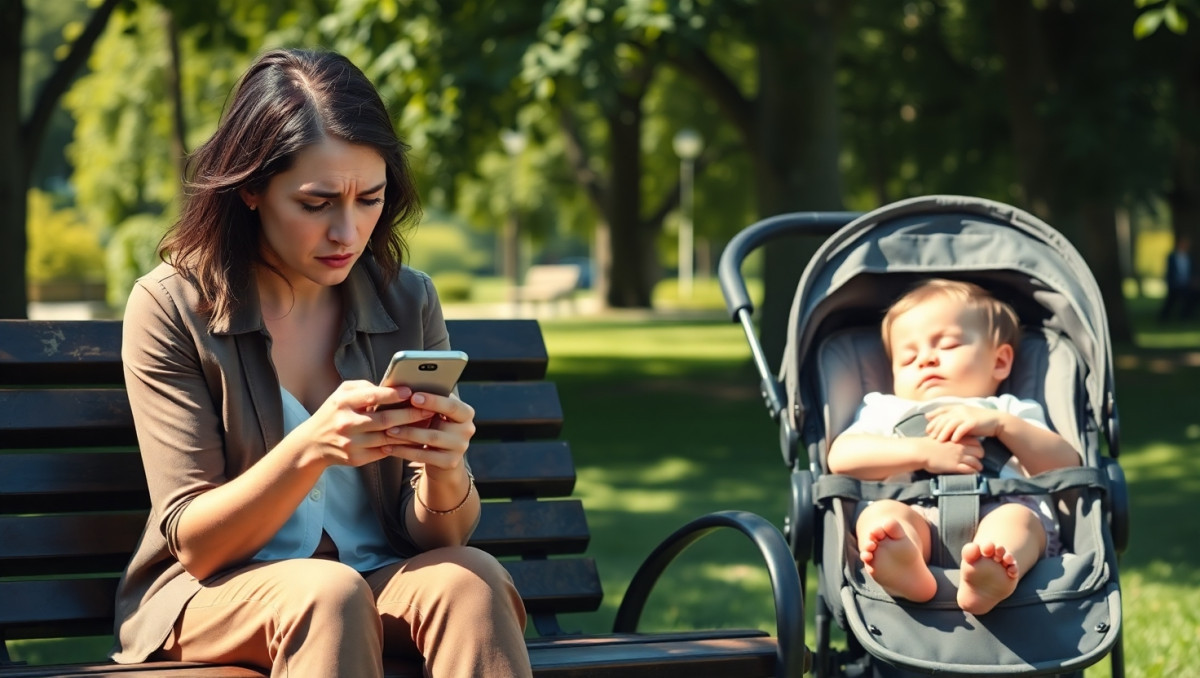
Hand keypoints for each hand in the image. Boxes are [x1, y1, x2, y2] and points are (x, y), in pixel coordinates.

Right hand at [294, 380, 419, 467]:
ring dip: (411, 432)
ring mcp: (351, 443)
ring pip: (388, 438)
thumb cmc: (334, 412)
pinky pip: (384, 451)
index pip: (370, 396)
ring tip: (427, 424)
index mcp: (342, 403)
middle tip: (429, 409)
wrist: (313, 444)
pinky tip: (415, 439)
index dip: (392, 394)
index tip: (410, 391)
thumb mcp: (341, 393)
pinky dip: (401, 445)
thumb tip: (390, 387)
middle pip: (385, 420)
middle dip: (410, 414)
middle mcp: (346, 423)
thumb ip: (364, 387)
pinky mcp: (356, 458)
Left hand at [382, 392, 476, 475]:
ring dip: (406, 435)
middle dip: (413, 419)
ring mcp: (460, 448)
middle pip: (439, 425)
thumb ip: (429, 401)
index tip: (413, 397)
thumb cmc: (435, 425)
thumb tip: (403, 387)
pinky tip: (388, 447)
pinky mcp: (450, 462)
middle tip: (392, 415)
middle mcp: (467, 430)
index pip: (452, 406)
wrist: (444, 457)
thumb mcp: (436, 413)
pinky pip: (423, 456)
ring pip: (430, 440)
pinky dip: (404, 451)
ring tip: (388, 430)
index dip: (433, 401)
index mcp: (466, 413)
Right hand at [917, 435, 984, 474]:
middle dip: (980, 456)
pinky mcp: (955, 466)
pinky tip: (974, 473)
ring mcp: (959, 457)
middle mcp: (961, 447)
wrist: (921, 451)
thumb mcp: (941, 435)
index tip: (975, 450)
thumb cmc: (928, 443)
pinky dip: (973, 472)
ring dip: (979, 466)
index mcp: (958, 438)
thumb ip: (950, 437)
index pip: (976, 441)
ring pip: (976, 461)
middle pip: (979, 451)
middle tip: (978, 459)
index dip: (978, 446)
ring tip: (979, 468)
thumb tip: (953, 439)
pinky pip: (969, 469)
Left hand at [924, 405, 1003, 442]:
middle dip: (936, 428)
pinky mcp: (973, 422)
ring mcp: (967, 415)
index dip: (933, 419)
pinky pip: (962, 428)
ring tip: (939, 440)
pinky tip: (953, 441)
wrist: (996, 421)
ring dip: (944, 432)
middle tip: (931, 437)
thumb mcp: (963, 417)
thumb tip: (934, 419)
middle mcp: (960, 410)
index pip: (941, 411)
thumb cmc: (977, 421)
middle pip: (944, 418)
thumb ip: (951, 418)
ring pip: (951, 423)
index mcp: (957, 408)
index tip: (927, 429)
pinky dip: (957, 434)